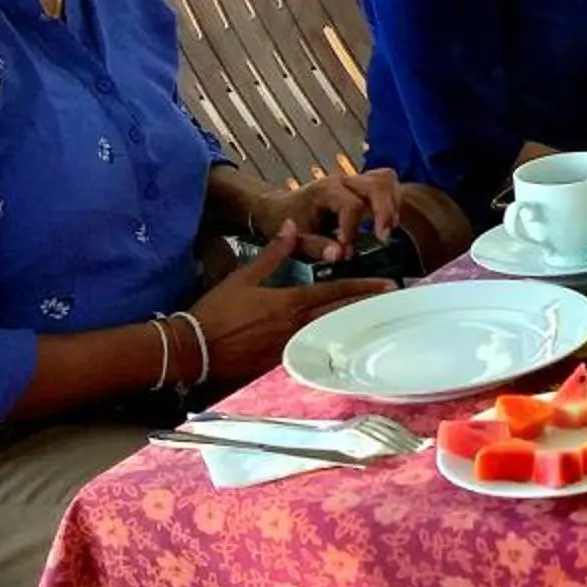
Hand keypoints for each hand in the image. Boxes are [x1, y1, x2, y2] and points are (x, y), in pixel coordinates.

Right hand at [186, 225, 394, 380]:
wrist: (193, 349)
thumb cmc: (216, 311)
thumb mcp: (243, 277)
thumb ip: (272, 253)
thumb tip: (291, 225)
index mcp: (291, 302)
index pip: (335, 291)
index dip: (363, 287)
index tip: (388, 285)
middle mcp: (296, 326)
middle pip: (341, 313)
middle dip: (367, 306)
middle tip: (392, 302)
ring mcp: (290, 346)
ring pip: (330, 332)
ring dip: (352, 324)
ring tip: (374, 319)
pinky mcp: (280, 361)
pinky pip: (312, 348)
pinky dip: (329, 342)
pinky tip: (340, 341)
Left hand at [255, 170, 402, 262]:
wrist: (279, 207)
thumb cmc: (288, 222)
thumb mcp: (294, 238)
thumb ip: (315, 247)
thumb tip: (339, 255)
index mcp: (324, 191)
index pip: (351, 205)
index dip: (353, 229)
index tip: (347, 252)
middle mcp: (342, 181)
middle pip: (377, 185)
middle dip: (384, 212)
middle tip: (382, 237)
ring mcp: (354, 180)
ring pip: (386, 180)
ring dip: (392, 205)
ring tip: (387, 230)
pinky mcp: (363, 184)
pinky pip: (387, 183)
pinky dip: (394, 200)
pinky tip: (388, 222)